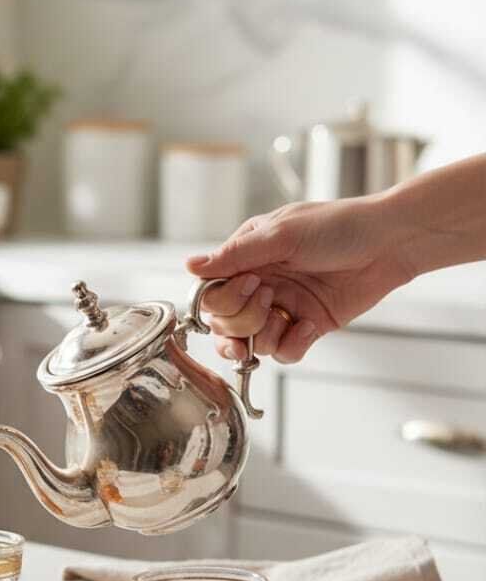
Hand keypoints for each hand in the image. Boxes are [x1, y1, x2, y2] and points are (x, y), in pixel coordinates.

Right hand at [186, 196, 416, 362]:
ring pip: (251, 343)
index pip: (211, 294)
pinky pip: (283, 353)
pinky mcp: (306, 328)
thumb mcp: (282, 234)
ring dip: (265, 334)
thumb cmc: (340, 226)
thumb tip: (190, 266)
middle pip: (224, 324)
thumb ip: (236, 255)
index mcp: (246, 259)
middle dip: (242, 320)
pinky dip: (292, 345)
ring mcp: (282, 309)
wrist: (390, 242)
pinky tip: (309, 326)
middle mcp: (259, 286)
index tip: (250, 285)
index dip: (223, 300)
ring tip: (288, 315)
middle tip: (269, 299)